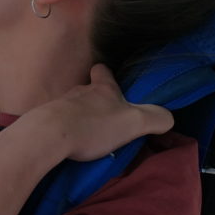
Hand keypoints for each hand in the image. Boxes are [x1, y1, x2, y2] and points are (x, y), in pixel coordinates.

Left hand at [34, 64, 174, 161]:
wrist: (49, 135)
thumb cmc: (94, 126)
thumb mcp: (133, 123)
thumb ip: (155, 118)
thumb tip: (169, 117)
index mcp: (102, 89)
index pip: (103, 71)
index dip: (107, 75)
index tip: (113, 84)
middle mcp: (80, 91)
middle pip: (88, 90)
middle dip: (95, 102)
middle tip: (104, 119)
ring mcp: (60, 105)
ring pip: (73, 106)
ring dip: (80, 117)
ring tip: (87, 135)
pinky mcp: (45, 120)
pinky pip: (58, 121)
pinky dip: (65, 129)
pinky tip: (69, 143)